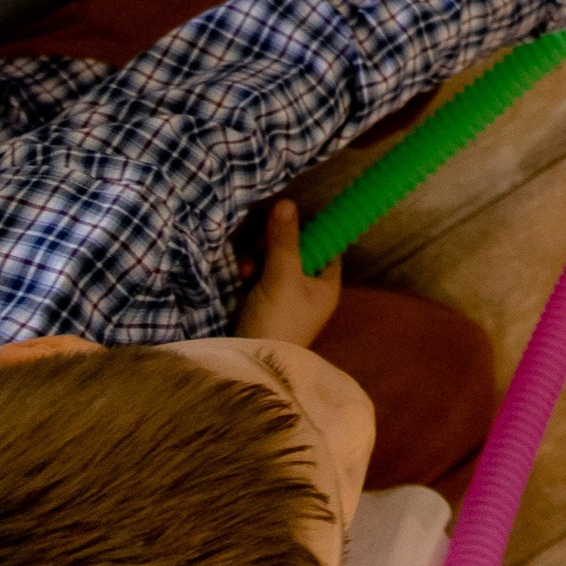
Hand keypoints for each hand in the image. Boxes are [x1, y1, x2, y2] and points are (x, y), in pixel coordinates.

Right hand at [238, 197, 341, 348]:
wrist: (248, 364)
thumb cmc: (277, 321)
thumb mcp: (282, 277)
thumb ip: (284, 240)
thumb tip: (287, 201)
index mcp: (325, 283)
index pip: (326, 244)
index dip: (311, 228)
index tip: (289, 216)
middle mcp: (308, 289)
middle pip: (296, 248)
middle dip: (275, 243)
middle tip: (260, 244)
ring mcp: (284, 296)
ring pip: (273, 260)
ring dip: (257, 256)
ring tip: (246, 265)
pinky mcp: (261, 302)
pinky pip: (258, 275)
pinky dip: (249, 271)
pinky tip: (239, 273)